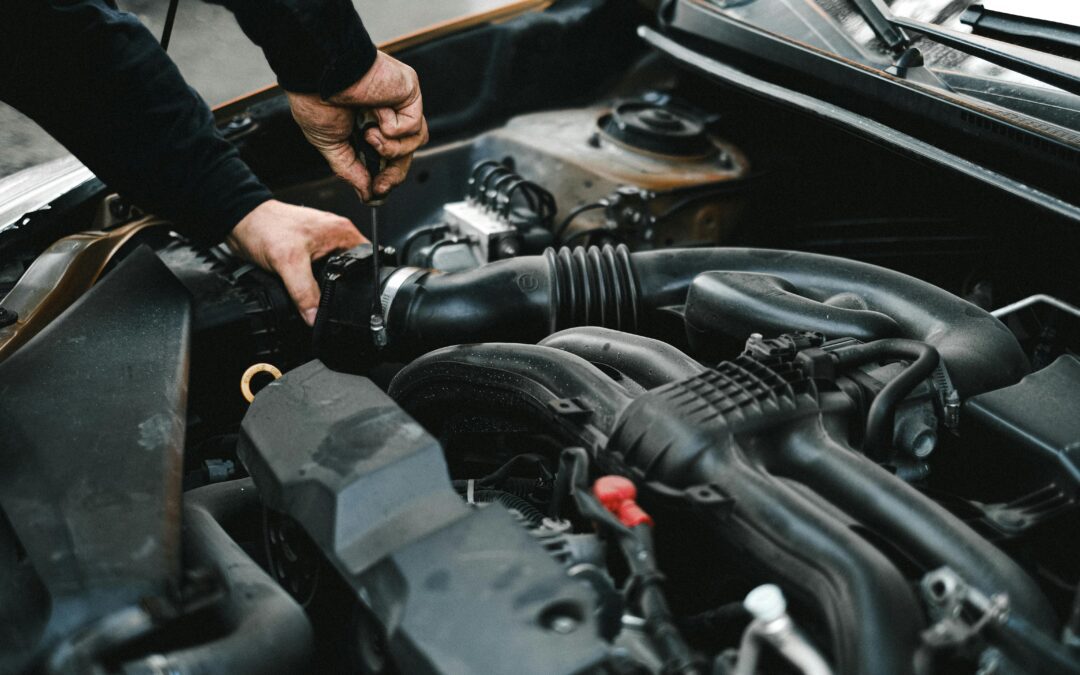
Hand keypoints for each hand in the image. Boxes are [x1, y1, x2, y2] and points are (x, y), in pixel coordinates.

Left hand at [227, 200, 365, 325]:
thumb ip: (305, 292)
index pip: (367, 261)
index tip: (356, 300)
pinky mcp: (308, 252)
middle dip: (344, 288)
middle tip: (332, 301)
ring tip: (317, 295)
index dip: (364, 282)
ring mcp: (322, 244)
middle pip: (352, 271)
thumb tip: (315, 316)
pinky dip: (313, 283)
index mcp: (342, 233)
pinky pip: (319, 273)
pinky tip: (306, 290)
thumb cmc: (265, 227)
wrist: (240, 222)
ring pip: (334, 273)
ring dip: (326, 286)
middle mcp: (335, 237)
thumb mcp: (289, 263)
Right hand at [287, 51, 428, 201]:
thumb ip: (350, 170)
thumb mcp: (331, 144)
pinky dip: (393, 127)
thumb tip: (366, 195)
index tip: (376, 192)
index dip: (386, 177)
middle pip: (406, 153)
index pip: (389, 156)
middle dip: (393, 174)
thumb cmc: (316, 98)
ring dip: (391, 148)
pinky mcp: (410, 91)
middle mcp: (387, 112)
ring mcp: (400, 102)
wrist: (317, 73)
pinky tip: (376, 112)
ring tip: (369, 135)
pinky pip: (413, 126)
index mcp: (368, 123)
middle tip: (380, 185)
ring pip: (415, 141)